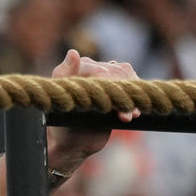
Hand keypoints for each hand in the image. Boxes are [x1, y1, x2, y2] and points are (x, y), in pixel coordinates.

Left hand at [48, 50, 140, 170]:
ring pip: (125, 74)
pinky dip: (135, 95)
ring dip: (131, 94)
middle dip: (122, 94)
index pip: (99, 70)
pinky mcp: (114, 86)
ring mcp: (102, 77)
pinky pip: (130, 81)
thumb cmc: (62, 125)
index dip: (110, 84)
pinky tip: (135, 112)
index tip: (116, 105)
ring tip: (131, 116)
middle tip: (125, 117)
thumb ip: (65, 75)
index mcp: (70, 69)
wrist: (74, 143)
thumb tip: (73, 52)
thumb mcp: (60, 102)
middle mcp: (86, 69)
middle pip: (115, 72)